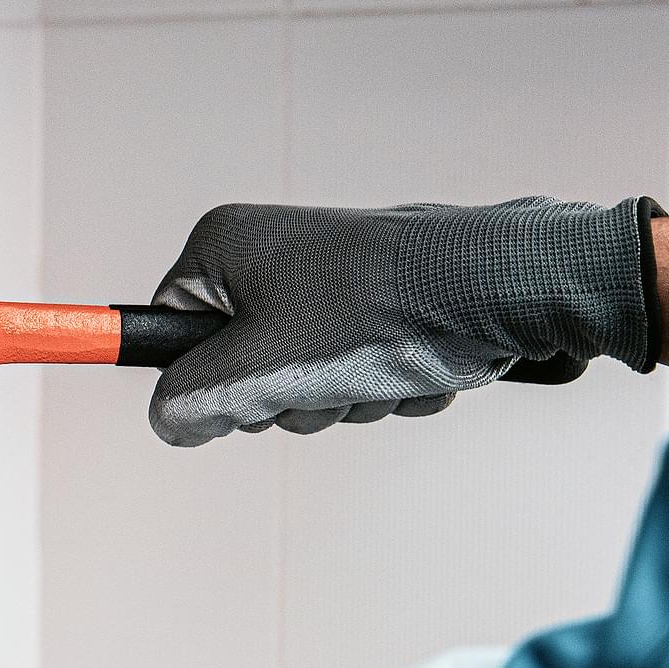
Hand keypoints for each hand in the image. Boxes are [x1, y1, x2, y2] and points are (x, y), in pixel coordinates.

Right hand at [149, 196, 660, 444]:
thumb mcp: (258, 370)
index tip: (244, 396)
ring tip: (379, 372)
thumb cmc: (379, 314)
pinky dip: (380, 387)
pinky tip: (414, 368)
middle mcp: (269, 251)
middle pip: (237, 365)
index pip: (168, 330)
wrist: (501, 288)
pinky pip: (351, 371)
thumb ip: (190, 400)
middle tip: (323, 384)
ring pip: (300, 377)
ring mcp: (324, 277)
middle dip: (288, 397)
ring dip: (340, 399)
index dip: (203, 380)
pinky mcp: (374, 303)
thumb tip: (167, 422)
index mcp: (223, 245)